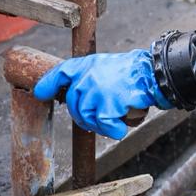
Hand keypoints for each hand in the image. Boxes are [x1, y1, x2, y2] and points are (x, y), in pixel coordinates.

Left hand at [33, 50, 171, 139]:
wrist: (154, 74)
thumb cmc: (136, 72)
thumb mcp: (108, 66)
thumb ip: (92, 77)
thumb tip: (82, 96)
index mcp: (86, 65)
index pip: (60, 74)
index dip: (48, 85)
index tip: (41, 93)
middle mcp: (87, 76)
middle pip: (74, 104)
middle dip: (85, 116)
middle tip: (102, 120)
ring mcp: (95, 90)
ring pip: (86, 117)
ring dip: (100, 125)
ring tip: (114, 123)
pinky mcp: (107, 104)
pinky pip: (104, 125)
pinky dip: (114, 130)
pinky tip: (121, 129)